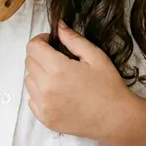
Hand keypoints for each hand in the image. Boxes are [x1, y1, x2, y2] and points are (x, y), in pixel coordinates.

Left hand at [25, 20, 136, 141]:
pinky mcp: (45, 120)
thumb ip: (72, 38)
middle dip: (40, 55)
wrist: (117, 119)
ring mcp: (44, 106)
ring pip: (28, 80)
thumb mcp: (94, 55)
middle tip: (58, 58)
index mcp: (57, 69)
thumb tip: (58, 26)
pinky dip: (39, 93)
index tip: (52, 43)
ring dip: (38, 74)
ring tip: (58, 77)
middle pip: (29, 62)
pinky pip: (31, 100)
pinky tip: (57, 93)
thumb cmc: (108, 86)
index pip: (33, 47)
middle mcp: (46, 88)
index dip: (41, 40)